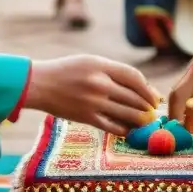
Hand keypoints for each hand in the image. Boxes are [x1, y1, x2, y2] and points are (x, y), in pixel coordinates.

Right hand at [24, 54, 159, 135]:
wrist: (38, 84)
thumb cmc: (66, 71)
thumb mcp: (90, 62)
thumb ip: (112, 71)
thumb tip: (139, 85)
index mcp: (101, 66)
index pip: (134, 77)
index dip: (148, 88)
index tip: (154, 96)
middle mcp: (99, 83)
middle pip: (134, 96)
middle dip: (148, 106)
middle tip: (154, 111)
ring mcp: (93, 101)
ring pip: (127, 113)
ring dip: (141, 119)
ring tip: (146, 121)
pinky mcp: (86, 117)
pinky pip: (112, 126)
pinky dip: (124, 129)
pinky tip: (128, 130)